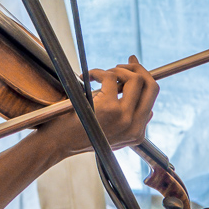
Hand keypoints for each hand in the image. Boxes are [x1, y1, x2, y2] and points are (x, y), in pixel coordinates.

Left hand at [37, 56, 157, 157]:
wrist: (57, 143)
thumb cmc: (79, 135)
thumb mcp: (111, 135)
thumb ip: (129, 121)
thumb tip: (149, 105)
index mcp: (136, 133)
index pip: (151, 98)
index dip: (144, 77)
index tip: (132, 66)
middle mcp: (134, 127)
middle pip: (151, 86)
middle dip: (137, 69)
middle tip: (122, 65)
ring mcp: (123, 117)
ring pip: (135, 79)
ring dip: (118, 70)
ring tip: (101, 74)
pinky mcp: (108, 107)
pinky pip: (111, 77)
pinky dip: (98, 72)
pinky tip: (87, 77)